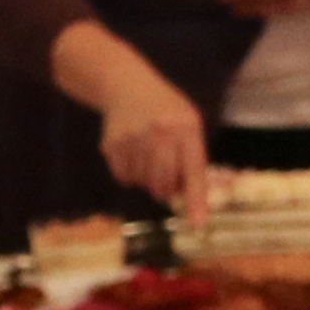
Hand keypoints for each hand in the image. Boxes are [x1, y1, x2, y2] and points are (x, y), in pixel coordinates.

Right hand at [95, 69, 210, 207]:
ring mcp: (134, 137)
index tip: (198, 223)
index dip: (196, 199)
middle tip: (164, 179)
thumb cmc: (166, 111)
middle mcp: (160, 132)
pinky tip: (132, 152)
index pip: (194, 170)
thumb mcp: (188, 124)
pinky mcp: (112, 144)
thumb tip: (186, 199)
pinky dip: (129, 173)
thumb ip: (191, 158)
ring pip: (142, 183)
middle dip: (165, 189)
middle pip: (164, 184)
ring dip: (146, 178)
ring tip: (147, 154)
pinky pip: (124, 178)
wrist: (128, 85)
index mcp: (187, 127)